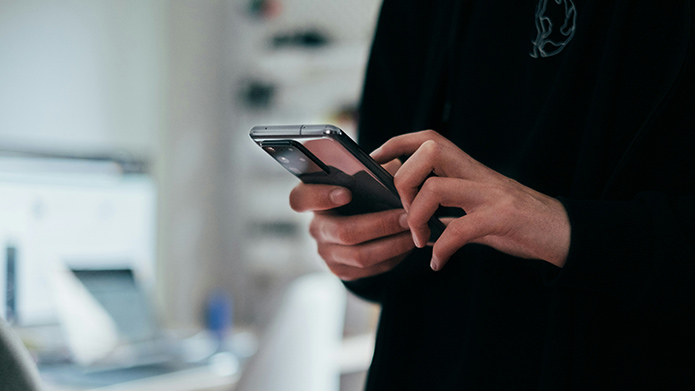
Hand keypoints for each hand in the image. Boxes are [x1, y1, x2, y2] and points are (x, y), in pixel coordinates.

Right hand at [289, 160, 415, 280]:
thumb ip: (372, 170)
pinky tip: (407, 244)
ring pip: (360, 255)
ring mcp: (326, 252)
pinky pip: (370, 269)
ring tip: (414, 231)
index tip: (347, 192)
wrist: (363, 219)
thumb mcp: (366, 175)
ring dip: (392, 244)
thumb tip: (391, 172)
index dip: (320, 197)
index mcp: (313, 198)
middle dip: (380, 224)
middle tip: (407, 216)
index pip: (301, 198)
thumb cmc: (365, 191)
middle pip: (343, 232)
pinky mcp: (341, 270)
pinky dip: (393, 257)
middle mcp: (316, 227)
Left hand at [371, 130, 569, 270]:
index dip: (396, 144)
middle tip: (405, 213)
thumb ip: (450, 209)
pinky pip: (460, 229)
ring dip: (417, 217)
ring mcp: (490, 194)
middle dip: (404, 181)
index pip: (428, 139)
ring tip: (420, 240)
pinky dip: (442, 248)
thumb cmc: (517, 221)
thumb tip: (415, 219)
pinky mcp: (502, 218)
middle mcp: (478, 174)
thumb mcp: (478, 208)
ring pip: (436, 188)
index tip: (375, 161)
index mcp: (469, 169)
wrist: (564, 233)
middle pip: (428, 152)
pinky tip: (438, 262)